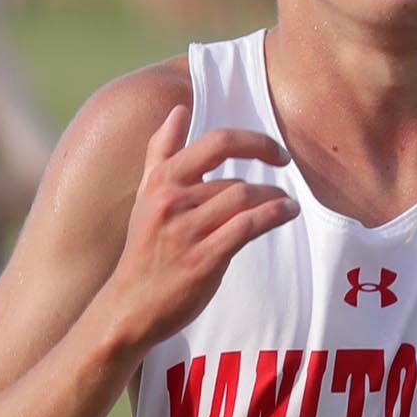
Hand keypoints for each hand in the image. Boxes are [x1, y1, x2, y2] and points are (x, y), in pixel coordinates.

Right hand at [100, 111, 296, 359]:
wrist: (130, 306)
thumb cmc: (144, 251)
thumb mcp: (146, 196)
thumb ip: (161, 152)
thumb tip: (178, 110)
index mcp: (161, 181)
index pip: (215, 144)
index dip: (251, 141)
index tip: (272, 150)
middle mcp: (173, 200)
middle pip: (233, 177)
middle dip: (265, 176)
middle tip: (284, 173)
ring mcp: (188, 230)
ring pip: (243, 199)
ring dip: (273, 197)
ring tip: (287, 203)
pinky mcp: (204, 258)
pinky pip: (247, 226)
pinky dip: (273, 215)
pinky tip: (286, 213)